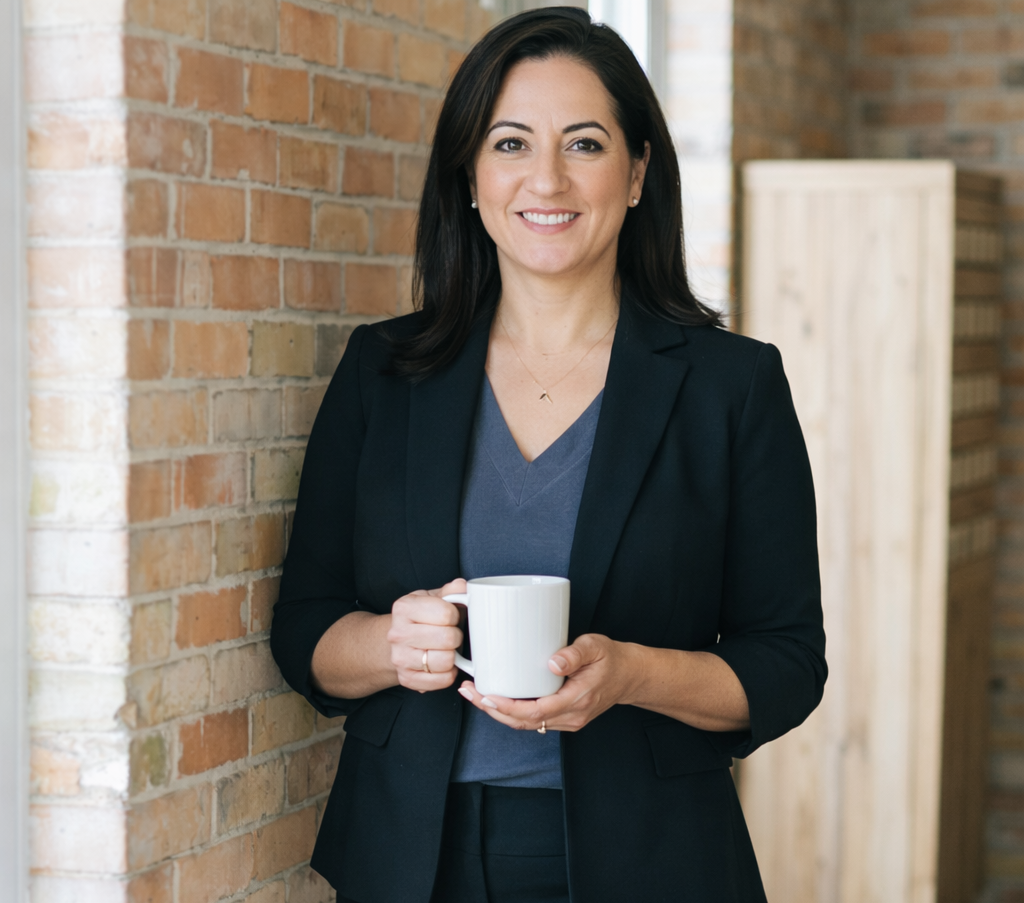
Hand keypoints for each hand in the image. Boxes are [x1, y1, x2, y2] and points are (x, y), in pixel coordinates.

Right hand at [387, 579, 465, 692]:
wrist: (396, 642)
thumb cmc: (420, 618)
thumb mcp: (432, 599)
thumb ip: (450, 591)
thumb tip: (462, 586)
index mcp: (404, 608)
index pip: (446, 614)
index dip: (455, 616)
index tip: (450, 618)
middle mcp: (398, 633)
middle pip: (448, 638)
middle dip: (455, 636)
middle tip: (450, 635)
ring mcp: (400, 658)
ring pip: (446, 661)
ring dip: (453, 656)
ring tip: (446, 649)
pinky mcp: (407, 679)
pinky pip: (443, 680)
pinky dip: (449, 673)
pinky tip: (442, 664)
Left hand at [457, 633, 641, 730]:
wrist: (630, 676)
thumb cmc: (612, 659)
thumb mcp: (597, 647)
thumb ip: (575, 653)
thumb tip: (553, 663)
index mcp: (577, 700)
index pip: (536, 712)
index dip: (508, 708)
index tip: (486, 696)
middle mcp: (570, 716)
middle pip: (524, 722)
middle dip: (493, 710)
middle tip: (469, 692)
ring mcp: (566, 720)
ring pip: (526, 724)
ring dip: (499, 713)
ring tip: (475, 695)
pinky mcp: (563, 717)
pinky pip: (533, 720)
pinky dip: (511, 712)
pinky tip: (496, 699)